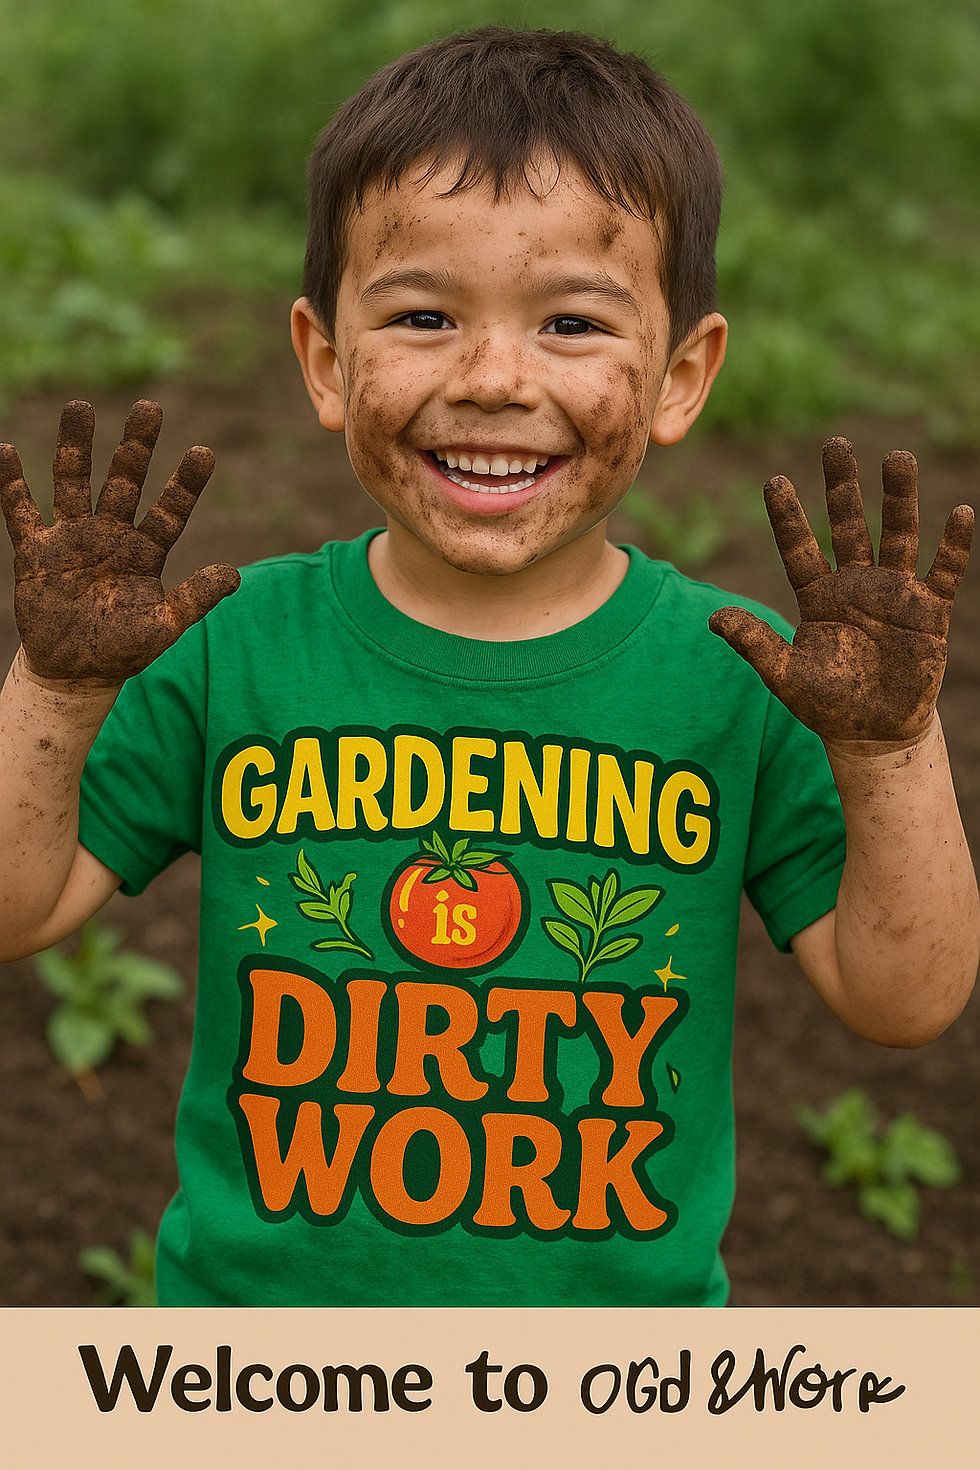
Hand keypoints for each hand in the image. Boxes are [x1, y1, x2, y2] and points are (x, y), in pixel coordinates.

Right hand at [0, 399, 239, 686]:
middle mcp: (111, 536)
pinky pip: (20, 512)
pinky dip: (11, 484)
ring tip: (80, 408)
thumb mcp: (164, 627)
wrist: (75, 672)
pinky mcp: (36, 552)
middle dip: (135, 447)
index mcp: (145, 552)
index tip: (204, 452)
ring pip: (73, 483)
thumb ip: (194, 599)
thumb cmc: (123, 650)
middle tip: (148, 408)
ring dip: (75, 447)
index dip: (186, 484)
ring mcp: (73, 539)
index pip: (170, 511)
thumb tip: (234, 576)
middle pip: (124, 482)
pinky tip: (5, 451)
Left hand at [708, 438, 973, 746]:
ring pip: (897, 535)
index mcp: (818, 597)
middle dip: (843, 486)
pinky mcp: (929, 612)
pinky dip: (953, 546)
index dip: (788, 516)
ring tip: (897, 458)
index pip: (800, 548)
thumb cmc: (827, 705)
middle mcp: (856, 585)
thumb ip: (755, 644)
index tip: (774, 481)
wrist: (873, 733)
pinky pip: (944, 572)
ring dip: (899, 498)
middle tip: (836, 444)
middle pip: (848, 525)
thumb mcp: (785, 676)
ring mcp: (894, 594)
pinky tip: (960, 514)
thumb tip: (712, 618)